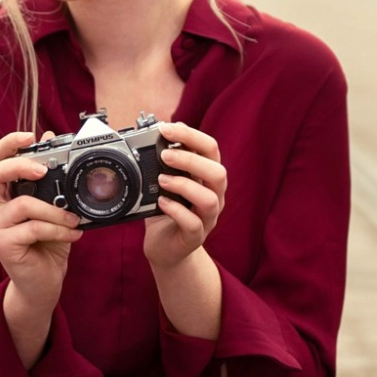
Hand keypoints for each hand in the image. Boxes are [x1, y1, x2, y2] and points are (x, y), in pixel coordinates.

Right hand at [0, 131, 82, 307]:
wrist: (43, 284)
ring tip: (74, 218)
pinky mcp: (2, 245)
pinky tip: (73, 234)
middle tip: (44, 171)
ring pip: (22, 204)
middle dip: (19, 166)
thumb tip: (54, 143)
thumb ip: (52, 181)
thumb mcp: (53, 210)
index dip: (7, 144)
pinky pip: (32, 228)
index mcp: (3, 196)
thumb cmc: (47, 245)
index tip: (30, 136)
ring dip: (54, 210)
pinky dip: (57, 229)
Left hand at [143, 121, 226, 269]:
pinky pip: (193, 223)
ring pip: (209, 199)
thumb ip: (166, 161)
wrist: (165, 248)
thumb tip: (158, 132)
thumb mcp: (166, 181)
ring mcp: (208, 218)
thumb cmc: (167, 211)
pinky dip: (176, 210)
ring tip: (161, 180)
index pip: (211, 149)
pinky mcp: (196, 237)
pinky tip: (161, 203)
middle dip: (191, 159)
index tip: (166, 128)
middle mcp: (214, 196)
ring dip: (184, 185)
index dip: (191, 136)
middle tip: (164, 155)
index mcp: (208, 177)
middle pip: (218, 172)